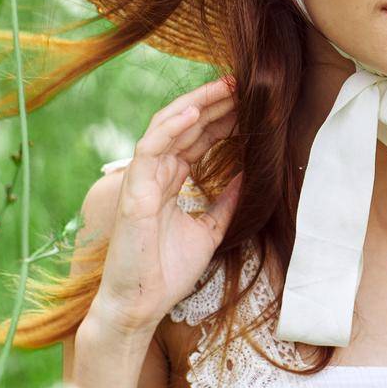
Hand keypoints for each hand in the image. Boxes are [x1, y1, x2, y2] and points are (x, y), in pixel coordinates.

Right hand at [87, 75, 243, 336]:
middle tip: (244, 83)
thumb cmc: (168, 271)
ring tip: (226, 87)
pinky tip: (195, 111)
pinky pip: (151, 149)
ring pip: (168, 128)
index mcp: (171, 181)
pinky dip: (171, 128)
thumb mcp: (210, 229)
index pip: (197, 139)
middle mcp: (156, 175)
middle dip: (214, 104)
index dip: (221, 118)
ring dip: (197, 105)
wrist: (142, 305)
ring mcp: (143, 180)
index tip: (250, 102)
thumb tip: (252, 174)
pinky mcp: (134, 191)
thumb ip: (227, 200)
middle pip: (186, 127)